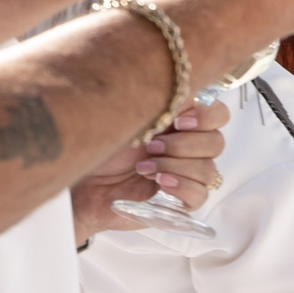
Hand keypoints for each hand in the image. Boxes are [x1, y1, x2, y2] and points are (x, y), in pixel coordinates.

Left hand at [70, 96, 230, 237]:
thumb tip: (185, 90)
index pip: (217, 115)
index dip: (207, 117)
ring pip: (209, 170)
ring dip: (177, 165)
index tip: (177, 121)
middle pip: (216, 142)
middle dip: (184, 144)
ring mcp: (183, 175)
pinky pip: (201, 195)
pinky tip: (159, 183)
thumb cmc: (93, 145)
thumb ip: (158, 99)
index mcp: (177, 121)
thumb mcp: (123, 113)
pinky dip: (183, 187)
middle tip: (151, 145)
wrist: (75, 181)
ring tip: (143, 168)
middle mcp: (185, 147)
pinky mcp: (178, 202)